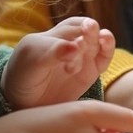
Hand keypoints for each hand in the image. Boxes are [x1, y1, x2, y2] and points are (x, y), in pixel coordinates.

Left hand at [1, 17, 115, 108]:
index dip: (75, 30)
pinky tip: (106, 43)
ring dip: (101, 38)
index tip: (74, 44)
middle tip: (87, 34)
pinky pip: (105, 57)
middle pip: (86, 30)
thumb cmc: (24, 78)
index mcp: (53, 36)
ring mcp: (83, 56)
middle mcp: (71, 42)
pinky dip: (108, 49)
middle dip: (89, 30)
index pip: (70, 27)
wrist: (26, 104)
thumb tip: (77, 46)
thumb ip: (53, 53)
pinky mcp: (92, 71)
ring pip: (97, 41)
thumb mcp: (32, 62)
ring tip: (100, 40)